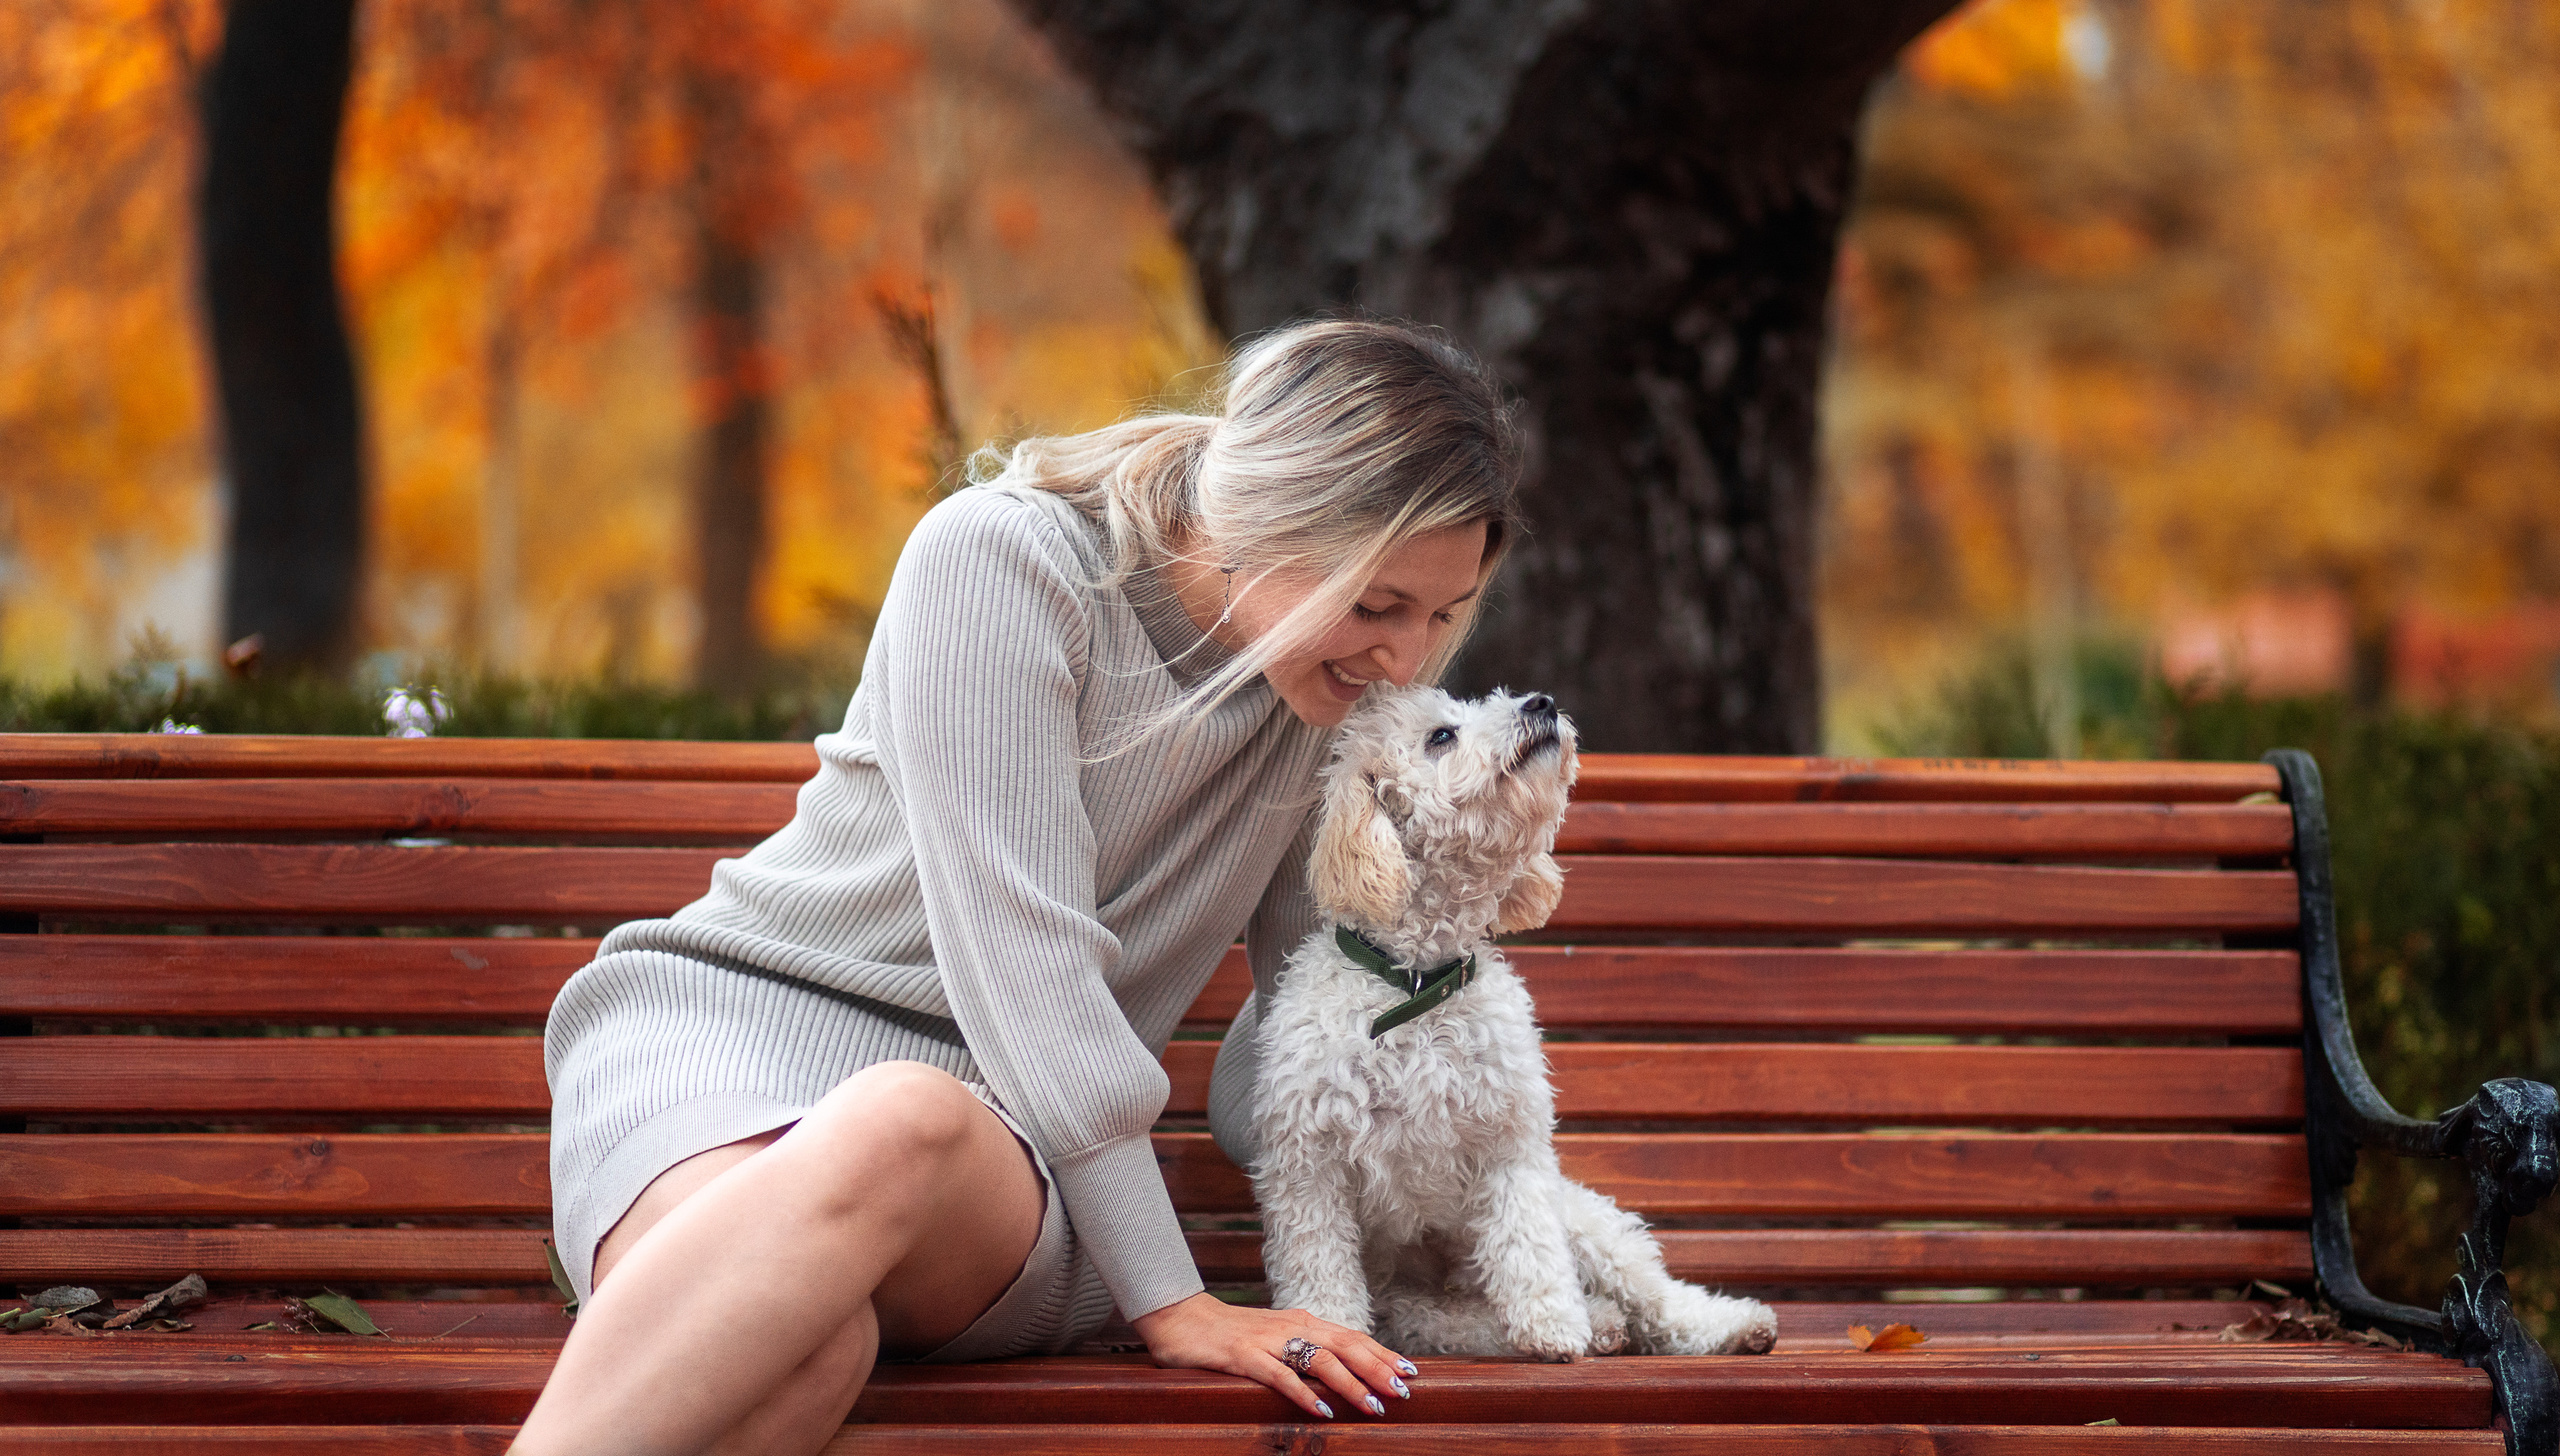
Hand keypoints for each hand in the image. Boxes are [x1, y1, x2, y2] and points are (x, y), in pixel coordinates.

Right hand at [1131, 1292, 1415, 1419]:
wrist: (1181, 1318)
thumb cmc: (1230, 1333)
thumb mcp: (1275, 1337)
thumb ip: (1304, 1349)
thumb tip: (1340, 1370)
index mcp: (1301, 1321)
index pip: (1351, 1337)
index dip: (1381, 1353)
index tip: (1410, 1370)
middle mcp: (1290, 1326)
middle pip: (1344, 1345)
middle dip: (1377, 1368)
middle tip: (1403, 1390)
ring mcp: (1267, 1341)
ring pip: (1319, 1360)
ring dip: (1349, 1383)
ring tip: (1372, 1405)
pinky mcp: (1243, 1356)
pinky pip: (1279, 1375)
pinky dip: (1303, 1392)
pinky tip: (1321, 1409)